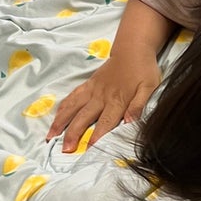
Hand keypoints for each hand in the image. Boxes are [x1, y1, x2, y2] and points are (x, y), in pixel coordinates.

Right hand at [47, 51, 161, 152]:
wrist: (132, 49)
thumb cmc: (143, 71)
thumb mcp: (149, 87)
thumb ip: (139, 105)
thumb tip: (130, 122)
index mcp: (117, 100)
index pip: (106, 122)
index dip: (96, 137)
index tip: (87, 150)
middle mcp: (101, 96)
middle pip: (84, 118)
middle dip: (73, 134)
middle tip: (64, 150)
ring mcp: (92, 90)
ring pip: (72, 107)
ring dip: (60, 123)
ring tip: (50, 137)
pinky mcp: (87, 85)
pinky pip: (71, 97)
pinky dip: (62, 109)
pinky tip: (55, 119)